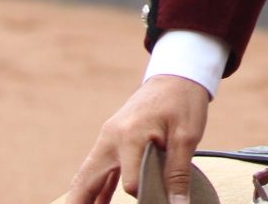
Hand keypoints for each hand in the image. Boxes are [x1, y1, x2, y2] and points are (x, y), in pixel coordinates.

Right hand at [65, 75, 208, 203]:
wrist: (176, 76)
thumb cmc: (183, 102)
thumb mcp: (187, 137)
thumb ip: (178, 174)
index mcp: (130, 137)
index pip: (131, 184)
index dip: (145, 199)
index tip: (160, 201)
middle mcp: (111, 138)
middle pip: (87, 180)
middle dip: (80, 202)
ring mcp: (108, 138)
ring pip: (87, 175)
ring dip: (83, 197)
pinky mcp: (113, 140)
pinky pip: (99, 168)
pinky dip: (97, 188)